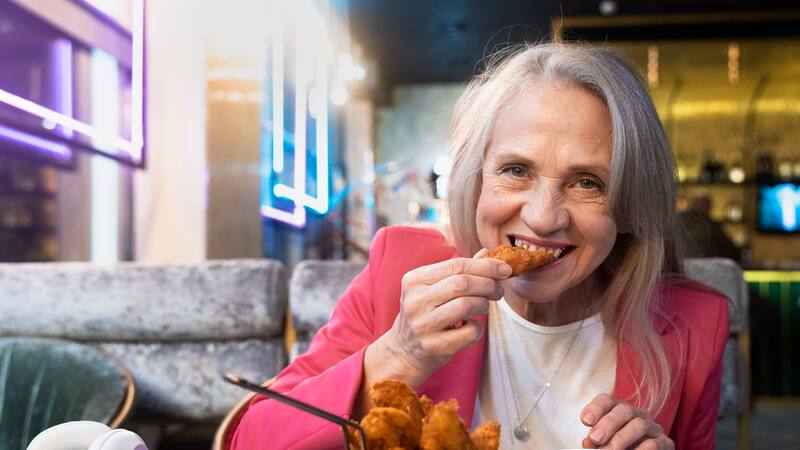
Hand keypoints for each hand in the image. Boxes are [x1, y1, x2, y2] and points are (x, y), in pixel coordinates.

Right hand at [373, 249, 511, 385]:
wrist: (405, 350)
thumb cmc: (425, 313)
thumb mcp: (434, 288)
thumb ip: (459, 271)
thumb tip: (487, 254)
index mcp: (414, 280)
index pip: (456, 265)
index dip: (485, 266)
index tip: (504, 269)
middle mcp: (415, 301)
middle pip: (463, 284)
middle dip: (489, 285)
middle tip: (498, 291)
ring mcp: (423, 325)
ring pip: (467, 305)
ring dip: (484, 305)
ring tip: (483, 307)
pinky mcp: (434, 346)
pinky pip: (470, 332)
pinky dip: (478, 328)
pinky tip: (471, 327)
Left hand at [580, 394, 673, 448]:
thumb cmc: (621, 449)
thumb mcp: (606, 442)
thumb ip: (596, 441)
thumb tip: (588, 442)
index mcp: (619, 411)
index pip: (607, 400)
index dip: (596, 408)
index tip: (585, 421)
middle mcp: (638, 415)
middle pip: (624, 410)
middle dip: (608, 424)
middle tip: (595, 439)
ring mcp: (654, 428)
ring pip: (639, 425)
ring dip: (621, 439)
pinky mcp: (666, 443)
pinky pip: (653, 444)